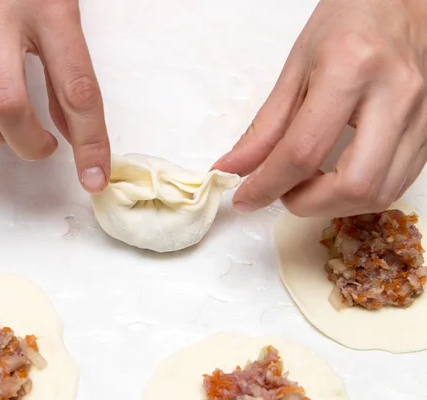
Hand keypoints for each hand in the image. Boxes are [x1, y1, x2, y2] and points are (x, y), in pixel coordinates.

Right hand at [0, 0, 109, 192]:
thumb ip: (67, 76)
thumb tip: (74, 139)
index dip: (90, 142)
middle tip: (42, 147)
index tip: (94, 180)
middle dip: (28, 144)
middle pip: (9, 103)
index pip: (77, 89)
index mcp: (52, 9)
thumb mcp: (62, 17)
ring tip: (8, 128)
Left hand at [213, 0, 426, 216]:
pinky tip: (335, 178)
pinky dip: (359, 194)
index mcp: (350, 70)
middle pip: (354, 185)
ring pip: (380, 194)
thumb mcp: (296, 66)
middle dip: (308, 204)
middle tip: (282, 192)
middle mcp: (394, 95)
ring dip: (334, 205)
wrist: (405, 2)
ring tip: (306, 183)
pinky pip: (397, 184)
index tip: (245, 198)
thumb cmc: (349, 22)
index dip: (267, 185)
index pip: (303, 151)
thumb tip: (234, 167)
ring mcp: (421, 116)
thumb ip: (265, 125)